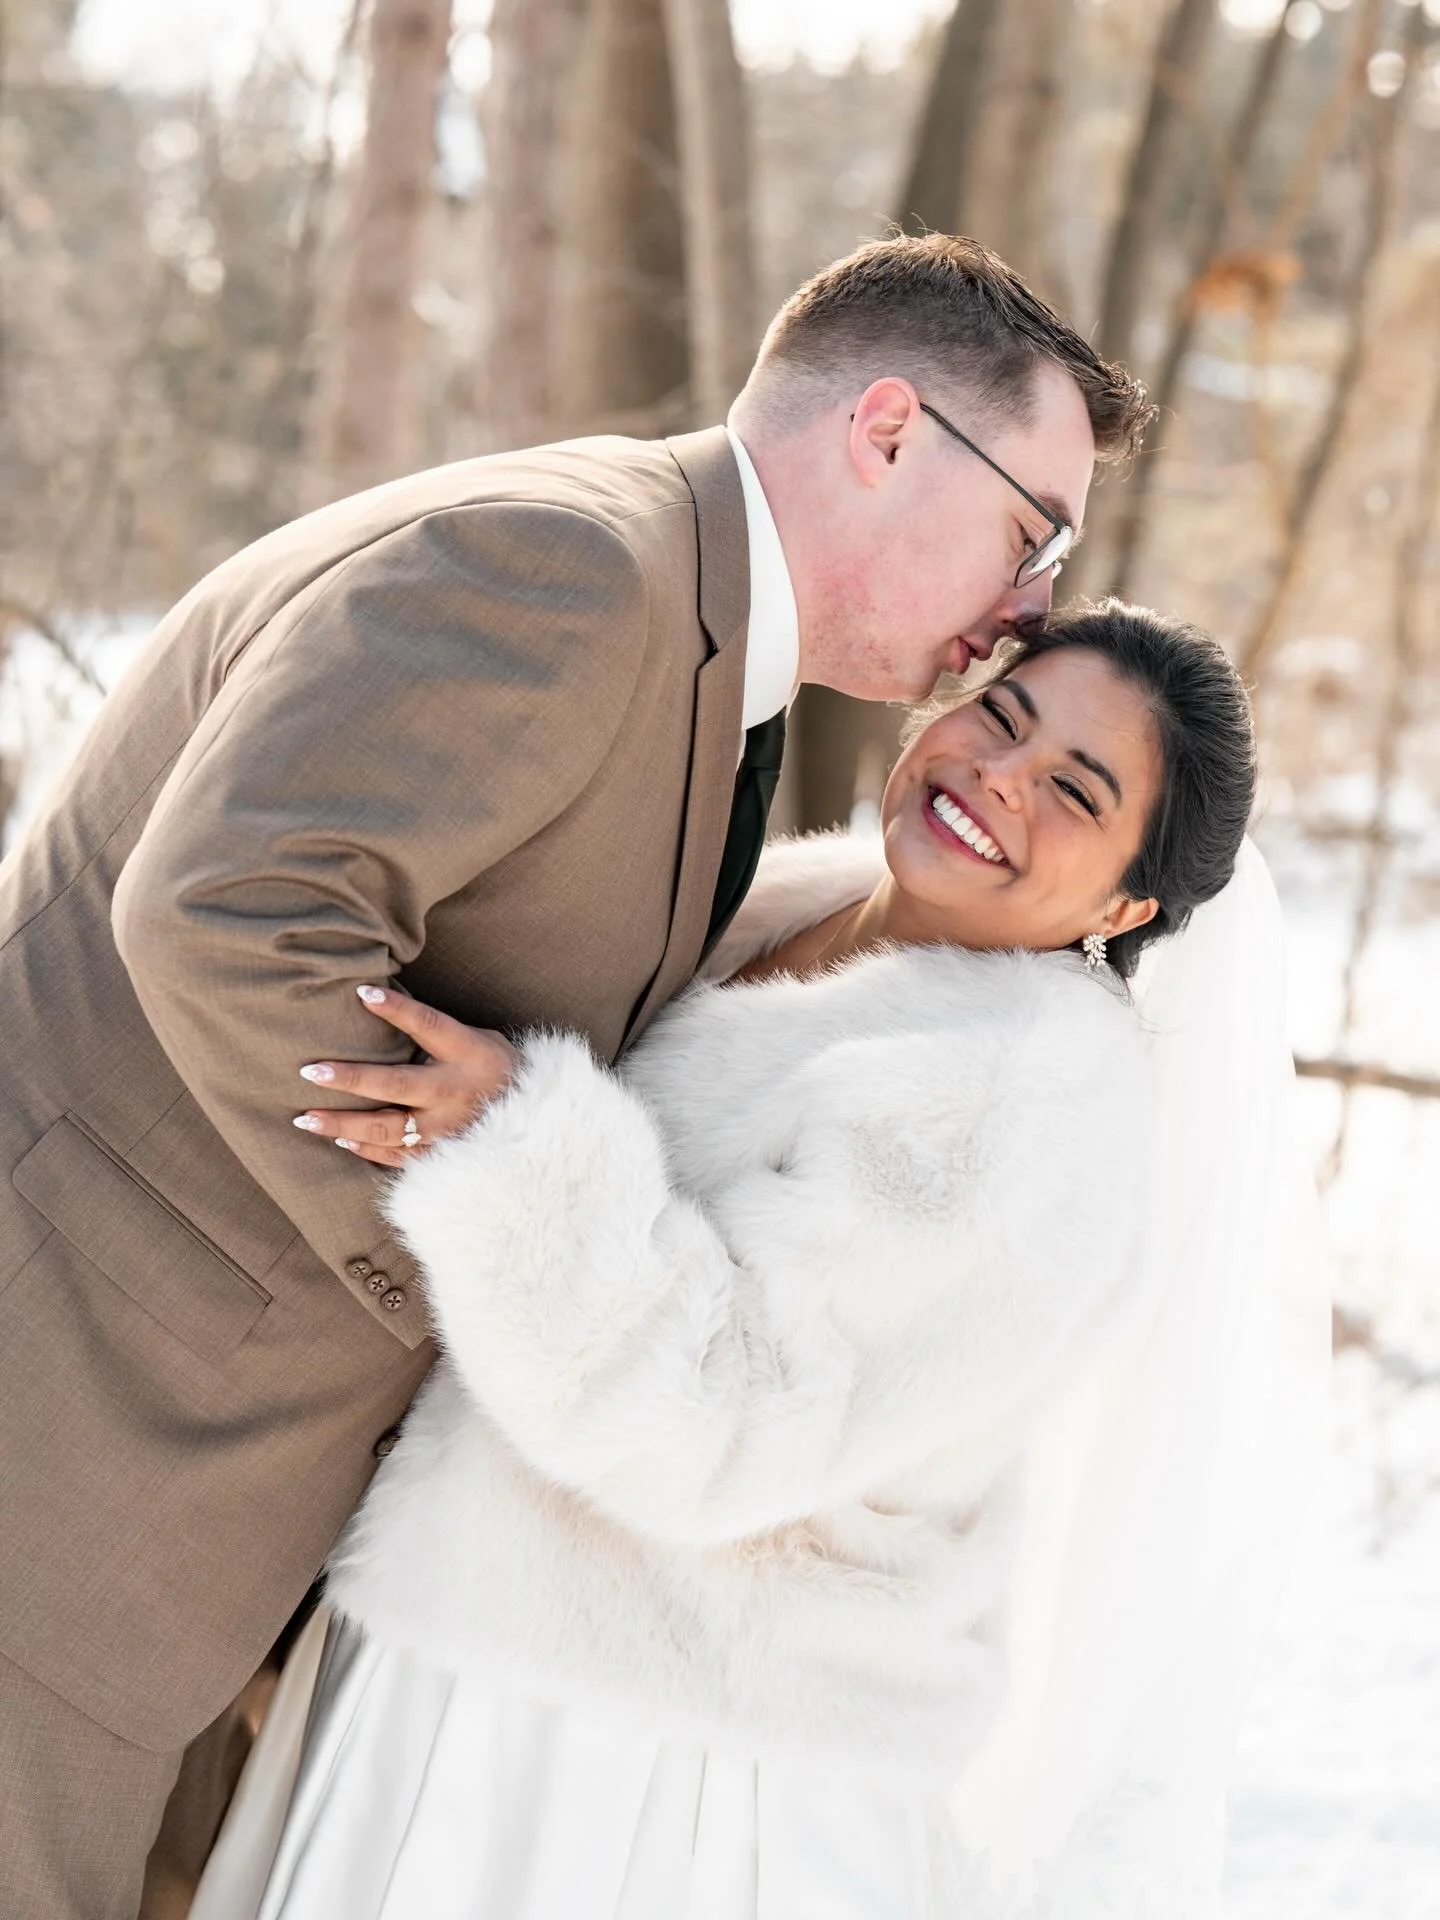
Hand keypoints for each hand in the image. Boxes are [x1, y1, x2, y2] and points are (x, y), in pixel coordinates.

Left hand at [293, 984, 519, 1168]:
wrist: (539, 1126)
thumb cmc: (497, 1072)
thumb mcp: (482, 1041)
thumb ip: (439, 1036)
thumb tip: (383, 1010)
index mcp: (469, 1054)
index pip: (429, 1025)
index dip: (397, 1009)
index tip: (362, 993)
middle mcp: (456, 1092)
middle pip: (396, 1084)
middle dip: (350, 1078)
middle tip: (309, 1071)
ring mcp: (448, 1129)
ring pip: (387, 1130)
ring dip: (343, 1125)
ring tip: (305, 1118)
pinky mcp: (443, 1156)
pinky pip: (397, 1157)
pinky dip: (366, 1150)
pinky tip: (339, 1140)